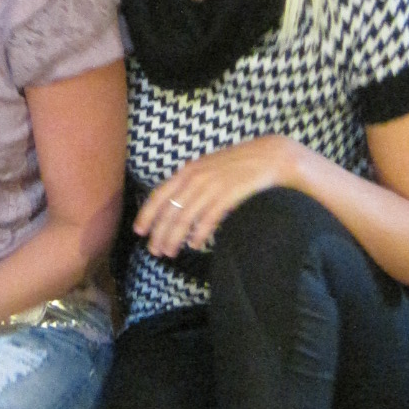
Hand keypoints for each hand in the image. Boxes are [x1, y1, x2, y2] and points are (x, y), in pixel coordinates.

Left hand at [136, 138, 299, 258]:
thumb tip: (176, 202)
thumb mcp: (209, 167)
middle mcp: (196, 178)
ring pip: (185, 218)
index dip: (147, 214)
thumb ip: (192, 180)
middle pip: (170, 211)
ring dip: (174, 238)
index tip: (139, 231)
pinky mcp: (228, 195)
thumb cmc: (238, 164)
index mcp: (188, 170)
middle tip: (155, 250)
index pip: (160, 194)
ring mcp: (212, 186)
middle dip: (159, 233)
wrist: (269, 156)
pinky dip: (198, 234)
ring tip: (170, 252)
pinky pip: (207, 219)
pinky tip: (194, 244)